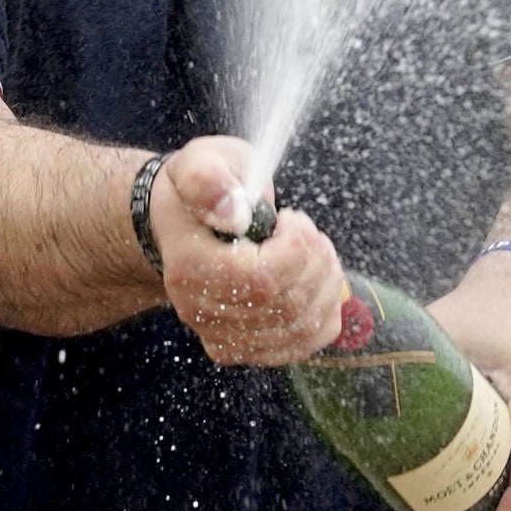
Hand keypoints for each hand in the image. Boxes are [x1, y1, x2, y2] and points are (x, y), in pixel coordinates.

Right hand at [151, 136, 345, 364]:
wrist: (184, 222)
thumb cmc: (201, 190)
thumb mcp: (200, 163)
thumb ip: (210, 180)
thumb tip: (237, 215)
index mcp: (188, 266)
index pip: (261, 279)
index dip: (296, 249)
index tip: (291, 218)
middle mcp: (200, 311)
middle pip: (285, 306)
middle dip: (315, 262)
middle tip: (308, 230)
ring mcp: (221, 335)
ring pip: (299, 329)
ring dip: (326, 285)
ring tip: (316, 251)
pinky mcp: (242, 347)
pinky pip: (301, 345)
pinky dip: (324, 313)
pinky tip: (315, 282)